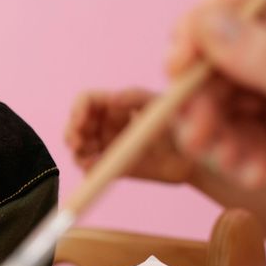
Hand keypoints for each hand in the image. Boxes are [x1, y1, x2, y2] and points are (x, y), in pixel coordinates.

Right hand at [65, 88, 195, 183]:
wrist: (193, 158)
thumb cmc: (179, 125)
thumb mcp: (158, 104)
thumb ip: (135, 97)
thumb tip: (110, 99)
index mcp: (114, 106)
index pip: (86, 101)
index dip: (78, 109)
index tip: (80, 120)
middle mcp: (105, 125)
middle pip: (76, 125)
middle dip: (72, 133)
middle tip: (77, 143)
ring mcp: (106, 147)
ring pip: (78, 148)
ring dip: (77, 152)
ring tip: (88, 157)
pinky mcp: (110, 167)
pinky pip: (90, 168)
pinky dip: (87, 167)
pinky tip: (94, 166)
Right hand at [166, 0, 265, 190]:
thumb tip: (208, 25)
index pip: (235, 4)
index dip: (199, 30)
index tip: (177, 63)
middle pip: (212, 60)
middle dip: (200, 99)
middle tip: (197, 134)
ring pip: (213, 103)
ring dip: (213, 136)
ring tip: (233, 162)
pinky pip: (229, 138)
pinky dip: (233, 158)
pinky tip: (252, 172)